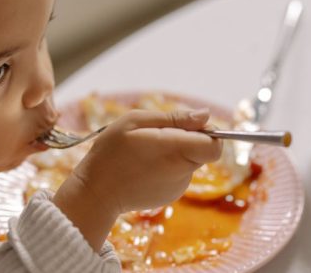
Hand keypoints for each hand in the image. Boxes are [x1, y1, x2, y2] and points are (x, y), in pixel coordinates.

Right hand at [52, 108, 221, 250]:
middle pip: (203, 151)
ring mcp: (178, 187)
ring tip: (143, 153)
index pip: (215, 144)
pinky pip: (178, 174)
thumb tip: (205, 115)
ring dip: (174, 153)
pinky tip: (143, 167)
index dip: (207, 132)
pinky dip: (166, 167)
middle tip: (155, 138)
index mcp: (176, 150)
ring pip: (190, 162)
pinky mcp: (171, 195)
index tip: (185, 127)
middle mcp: (182, 171)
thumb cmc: (110, 152)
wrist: (96, 192)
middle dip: (186, 140)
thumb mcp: (134, 122)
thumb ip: (173, 118)